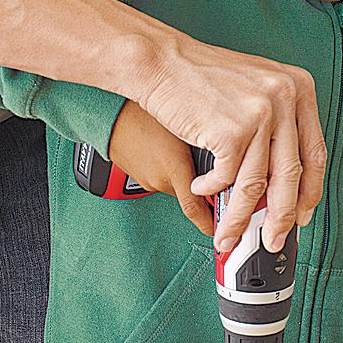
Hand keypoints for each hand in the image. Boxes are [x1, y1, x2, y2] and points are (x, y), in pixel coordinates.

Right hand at [108, 100, 212, 234]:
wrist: (113, 111)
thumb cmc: (148, 111)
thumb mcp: (185, 125)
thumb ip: (208, 146)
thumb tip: (229, 156)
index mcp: (173, 169)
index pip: (195, 209)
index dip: (209, 223)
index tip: (219, 231)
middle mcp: (160, 180)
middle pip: (190, 193)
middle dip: (201, 185)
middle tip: (209, 166)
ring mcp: (147, 180)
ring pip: (175, 184)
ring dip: (182, 173)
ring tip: (179, 146)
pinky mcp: (139, 176)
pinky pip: (161, 176)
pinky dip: (168, 167)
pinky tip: (166, 147)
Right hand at [134, 28, 326, 253]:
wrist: (162, 61)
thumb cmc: (202, 76)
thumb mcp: (255, 88)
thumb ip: (277, 125)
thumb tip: (282, 181)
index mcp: (299, 87)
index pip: (315, 152)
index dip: (309, 191)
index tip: (301, 213)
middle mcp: (285, 97)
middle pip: (291, 174)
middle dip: (280, 217)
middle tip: (272, 239)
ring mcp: (260, 113)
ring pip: (257, 184)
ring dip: (240, 218)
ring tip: (228, 234)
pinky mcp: (232, 129)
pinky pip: (226, 178)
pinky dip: (211, 190)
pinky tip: (201, 188)